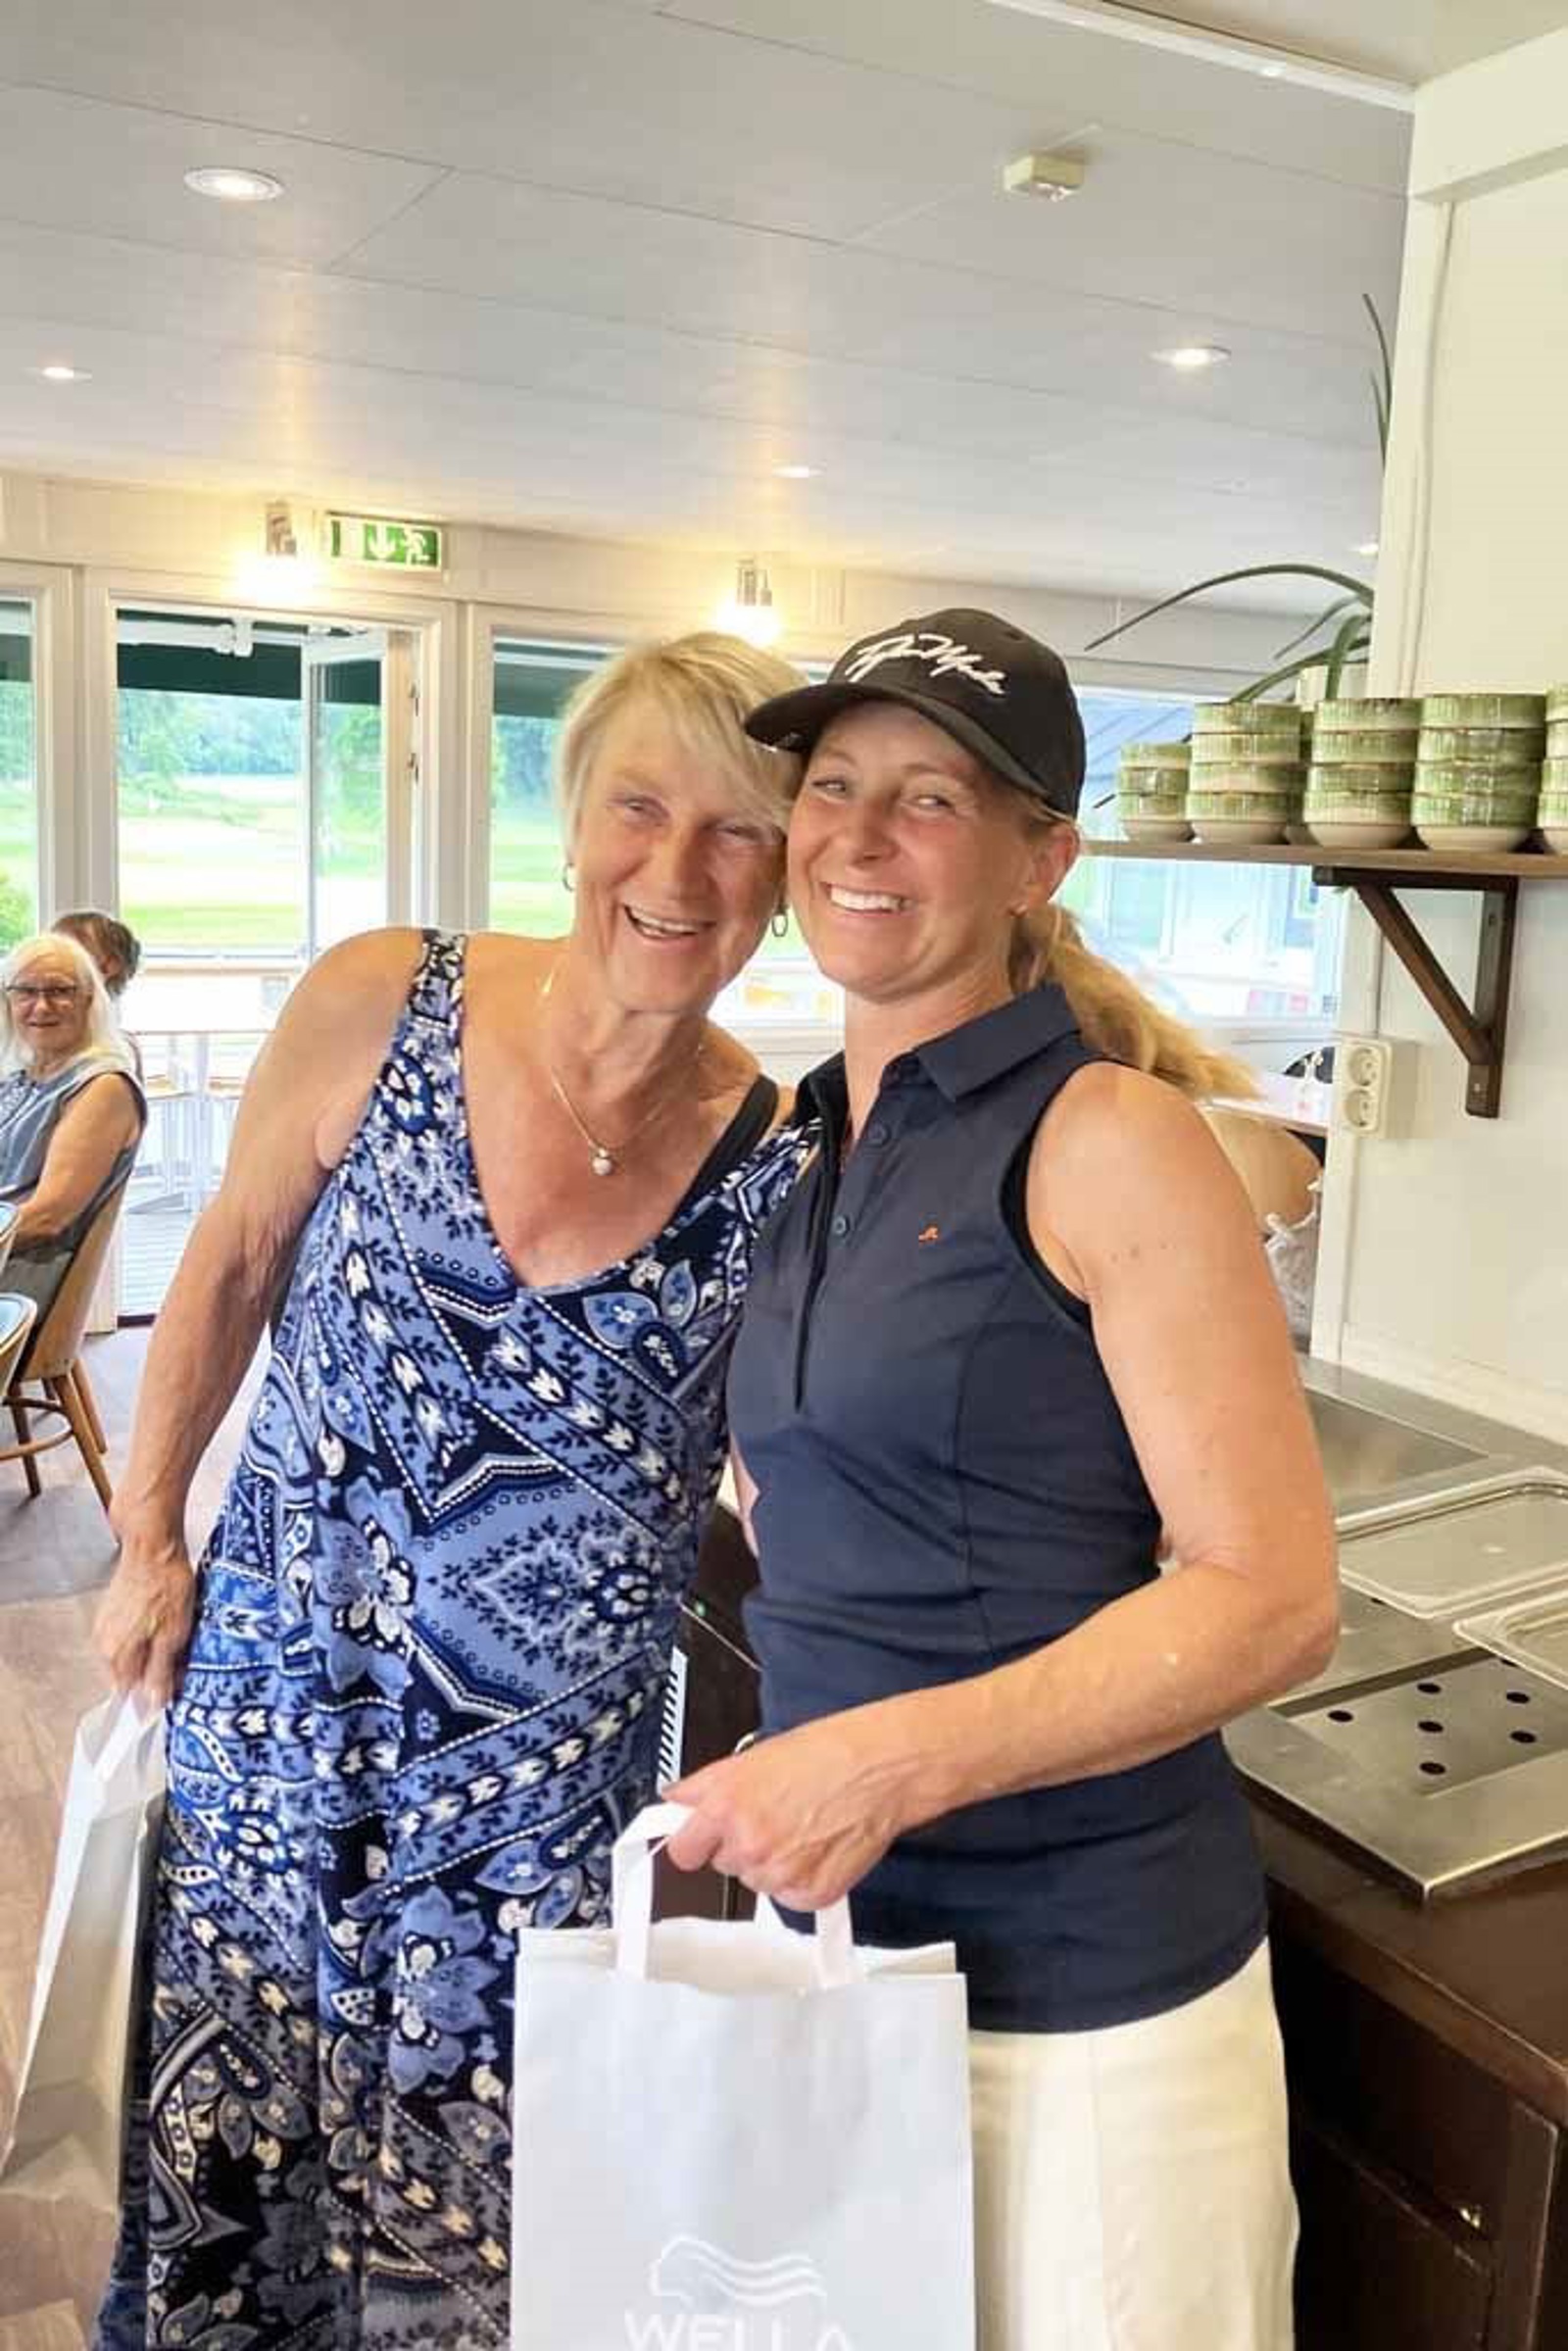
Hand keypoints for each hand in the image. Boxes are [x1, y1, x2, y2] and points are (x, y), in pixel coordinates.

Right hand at [94, 1531, 198, 1711]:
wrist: (153, 1546)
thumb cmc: (165, 1586)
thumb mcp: (172, 1636)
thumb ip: (160, 1672)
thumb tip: (153, 1704)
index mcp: (115, 1655)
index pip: (131, 1693)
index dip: (155, 1691)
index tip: (175, 1684)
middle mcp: (103, 1644)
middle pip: (130, 1673)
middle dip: (155, 1670)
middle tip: (181, 1654)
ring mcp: (106, 1626)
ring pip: (132, 1652)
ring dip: (152, 1650)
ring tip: (175, 1631)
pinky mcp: (113, 1610)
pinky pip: (131, 1634)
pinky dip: (147, 1632)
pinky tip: (164, 1619)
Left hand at [666, 1702, 918, 1910]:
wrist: (882, 1767)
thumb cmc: (828, 1753)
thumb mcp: (755, 1756)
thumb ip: (706, 1784)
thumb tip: (676, 1798)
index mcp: (726, 1807)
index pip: (683, 1851)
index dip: (696, 1841)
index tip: (704, 1837)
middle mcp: (748, 1844)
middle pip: (725, 1865)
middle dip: (742, 1845)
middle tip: (774, 1816)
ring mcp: (779, 1874)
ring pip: (758, 1882)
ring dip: (773, 1862)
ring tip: (804, 1826)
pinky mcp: (811, 1894)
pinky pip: (791, 1896)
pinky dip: (803, 1879)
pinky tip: (820, 1846)